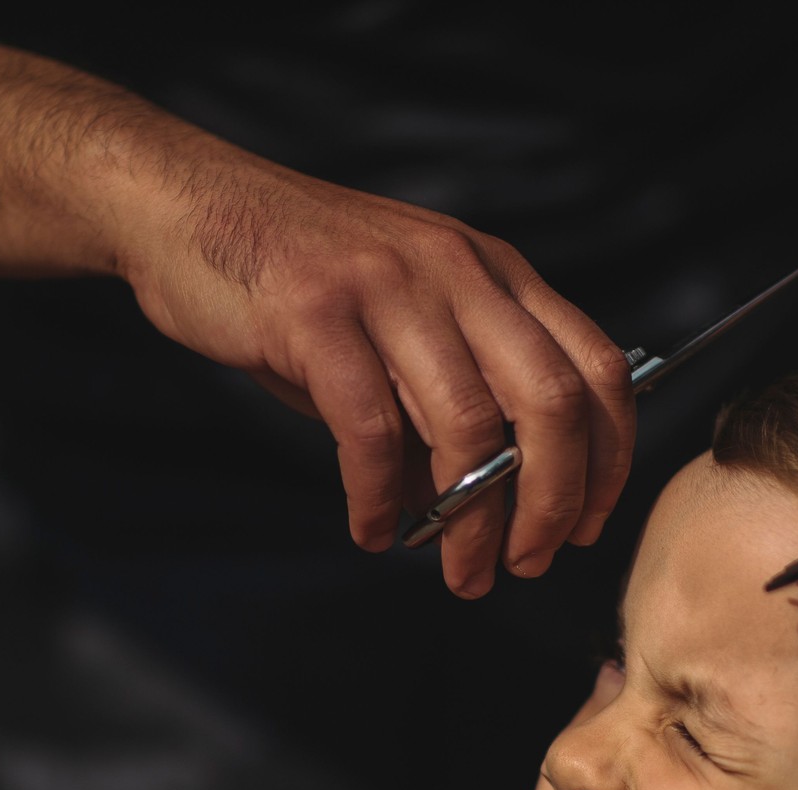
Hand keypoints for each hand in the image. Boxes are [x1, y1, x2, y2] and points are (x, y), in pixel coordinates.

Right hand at [0, 37, 633, 596]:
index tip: (586, 526)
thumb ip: (448, 406)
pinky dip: (380, 499)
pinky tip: (372, 531)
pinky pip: (371, 431)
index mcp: (494, 270)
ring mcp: (390, 288)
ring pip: (470, 427)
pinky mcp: (318, 315)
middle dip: (554, 502)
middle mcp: (458, 271)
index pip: (599, 366)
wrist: (189, 209)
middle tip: (528, 563)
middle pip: (552, 402)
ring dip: (472, 522)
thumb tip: (484, 515)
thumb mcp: (398, 328)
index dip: (608, 459)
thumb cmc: (298, 284)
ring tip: (459, 573)